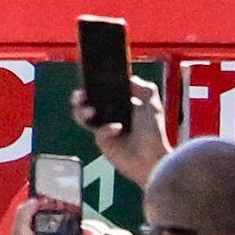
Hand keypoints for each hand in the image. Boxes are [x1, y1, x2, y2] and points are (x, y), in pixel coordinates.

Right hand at [77, 69, 169, 188]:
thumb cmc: (154, 133)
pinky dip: (105, 128)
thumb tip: (130, 78)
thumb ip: (144, 88)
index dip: (94, 85)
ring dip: (82, 111)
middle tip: (81, 95)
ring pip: (83, 116)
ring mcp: (104, 128)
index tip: (90, 79)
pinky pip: (97, 131)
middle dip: (79, 97)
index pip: (102, 91)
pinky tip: (117, 129)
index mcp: (122, 103)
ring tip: (90, 111)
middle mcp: (110, 115)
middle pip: (87, 102)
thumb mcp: (152, 104)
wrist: (152, 157)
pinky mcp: (102, 141)